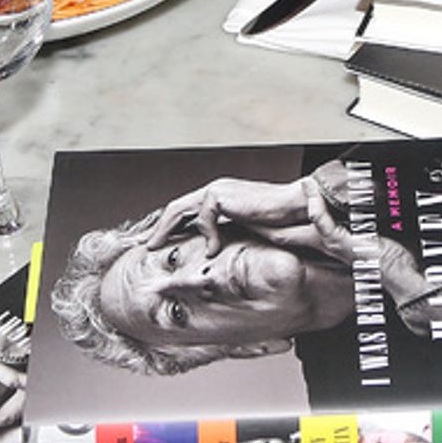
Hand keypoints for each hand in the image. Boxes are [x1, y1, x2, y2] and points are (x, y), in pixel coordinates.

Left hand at [147, 164, 350, 255]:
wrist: (296, 210)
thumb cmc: (276, 223)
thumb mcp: (242, 232)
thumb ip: (222, 237)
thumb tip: (207, 253)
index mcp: (220, 196)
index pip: (186, 210)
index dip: (168, 226)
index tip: (155, 243)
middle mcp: (216, 189)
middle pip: (175, 208)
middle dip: (157, 227)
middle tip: (144, 246)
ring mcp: (217, 189)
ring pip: (179, 209)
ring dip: (165, 230)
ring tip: (154, 248)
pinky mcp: (221, 195)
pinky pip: (203, 218)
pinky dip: (206, 236)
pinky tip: (212, 251)